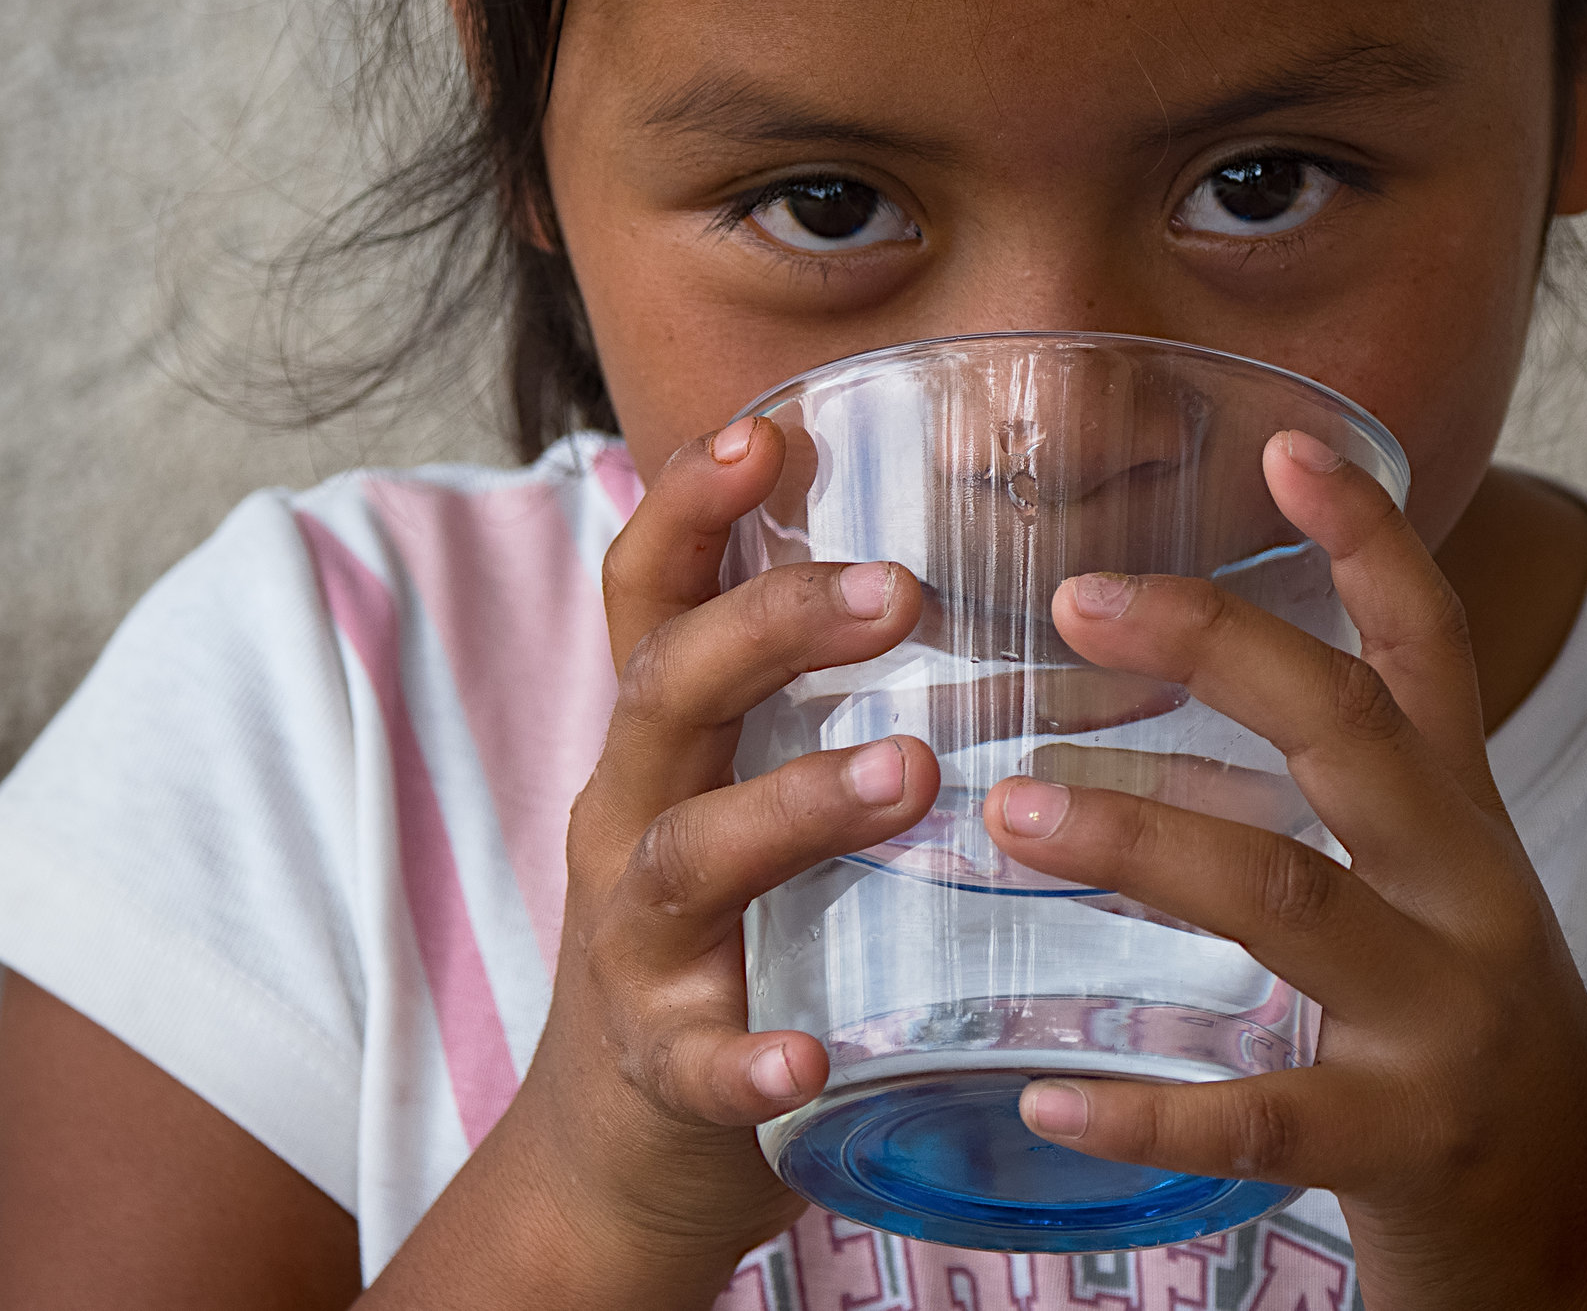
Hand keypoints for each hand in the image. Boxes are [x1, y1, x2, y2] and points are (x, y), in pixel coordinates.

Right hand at [370, 416, 937, 1309]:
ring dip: (794, 806)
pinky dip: (747, 1055)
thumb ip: (807, 700)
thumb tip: (968, 566)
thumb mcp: (737, 794)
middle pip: (668, 691)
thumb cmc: (721, 941)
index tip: (769, 432)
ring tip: (910, 773)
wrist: (618, 1154)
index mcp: (661, 746)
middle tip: (902, 589)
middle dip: (772, 624)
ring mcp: (636, 947)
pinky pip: (698, 1060)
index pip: (651, 598)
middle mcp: (631, 821)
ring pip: (690, 854)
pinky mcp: (664, 1069)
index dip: (689, 505)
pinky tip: (810, 1058)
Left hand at [980, 433, 1586, 1310]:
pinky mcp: (1405, 1144)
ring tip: (1012, 813)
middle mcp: (1469, 896)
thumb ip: (1315, 803)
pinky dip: (1154, 1106)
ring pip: (1290, 898)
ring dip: (1141, 844)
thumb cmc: (1464, 1042)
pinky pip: (1266, 1117)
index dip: (1370, 537)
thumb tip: (1145, 714)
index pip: (1429, 650)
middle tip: (1075, 598)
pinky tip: (1053, 1096)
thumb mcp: (1422, 894)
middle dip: (1220, 650)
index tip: (1292, 439)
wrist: (1586, 1240)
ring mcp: (1445, 1019)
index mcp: (1462, 823)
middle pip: (1352, 733)